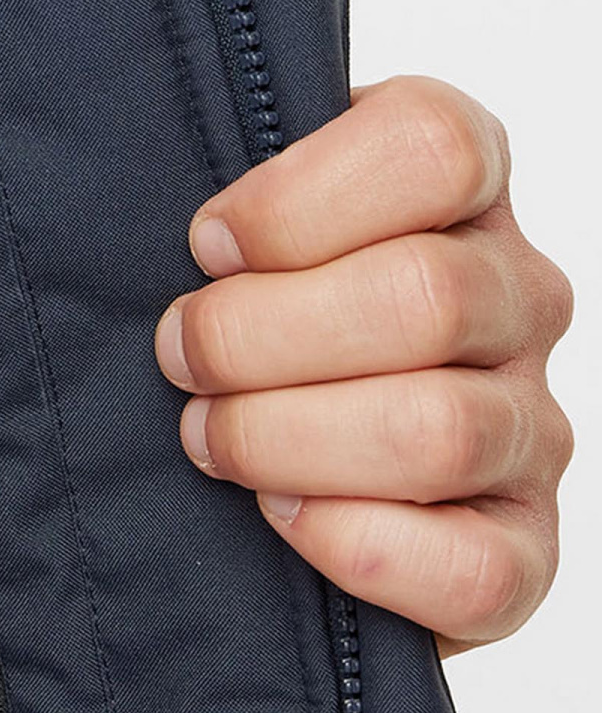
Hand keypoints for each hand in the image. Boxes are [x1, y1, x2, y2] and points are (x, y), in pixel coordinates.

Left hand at [153, 75, 573, 652]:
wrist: (287, 427)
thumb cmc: (254, 294)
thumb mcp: (248, 212)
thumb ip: (235, 192)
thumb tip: (198, 240)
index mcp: (467, 182)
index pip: (432, 145)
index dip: (297, 199)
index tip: (206, 243)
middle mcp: (521, 295)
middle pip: (426, 296)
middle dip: (260, 334)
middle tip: (180, 353)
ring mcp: (533, 424)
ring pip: (439, 430)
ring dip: (287, 438)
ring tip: (209, 435)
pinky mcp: (526, 546)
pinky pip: (474, 567)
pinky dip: (354, 544)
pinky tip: (281, 512)